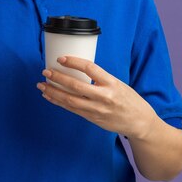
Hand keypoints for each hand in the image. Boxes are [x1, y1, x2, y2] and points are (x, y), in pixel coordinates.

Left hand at [37, 56, 157, 138]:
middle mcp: (104, 97)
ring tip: (41, 85)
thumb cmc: (129, 100)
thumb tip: (77, 69)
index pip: (90, 68)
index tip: (61, 58)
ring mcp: (97, 110)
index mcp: (112, 83)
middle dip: (58, 78)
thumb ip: (100, 78)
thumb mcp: (118, 84)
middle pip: (76, 86)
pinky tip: (49, 96)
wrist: (139, 122)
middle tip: (45, 71)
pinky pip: (71, 109)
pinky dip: (58, 102)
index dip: (73, 62)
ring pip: (70, 100)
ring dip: (53, 91)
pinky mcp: (92, 118)